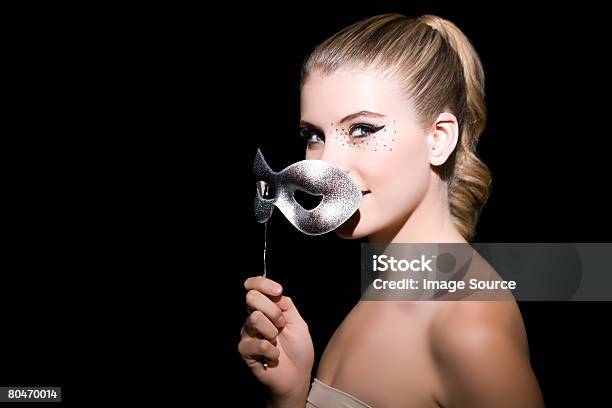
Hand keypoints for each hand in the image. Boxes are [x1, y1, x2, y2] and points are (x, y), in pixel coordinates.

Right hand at [238, 276, 313, 400]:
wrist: (297, 375)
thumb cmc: (298, 349)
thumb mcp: (298, 322)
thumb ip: (286, 305)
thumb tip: (276, 293)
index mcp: (266, 308)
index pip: (254, 286)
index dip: (262, 283)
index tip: (278, 291)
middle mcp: (253, 318)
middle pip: (251, 298)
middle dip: (273, 310)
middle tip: (282, 325)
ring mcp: (247, 334)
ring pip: (255, 318)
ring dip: (273, 331)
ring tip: (277, 342)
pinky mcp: (245, 350)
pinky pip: (257, 343)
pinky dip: (272, 350)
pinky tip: (274, 356)